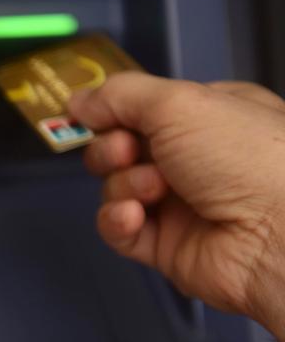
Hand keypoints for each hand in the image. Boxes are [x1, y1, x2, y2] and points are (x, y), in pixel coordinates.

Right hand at [69, 72, 284, 341]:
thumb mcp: (179, 102)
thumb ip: (120, 95)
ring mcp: (179, 204)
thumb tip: (77, 102)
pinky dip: (117, 220)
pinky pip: (119, 229)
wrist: (277, 234)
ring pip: (116, 187)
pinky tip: (132, 216)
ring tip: (154, 190)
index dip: (114, 112)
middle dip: (113, 149)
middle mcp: (194, 159)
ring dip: (123, 185)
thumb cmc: (245, 157)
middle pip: (121, 148)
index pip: (142, 109)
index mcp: (207, 117)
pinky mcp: (165, 245)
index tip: (94, 115)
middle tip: (128, 152)